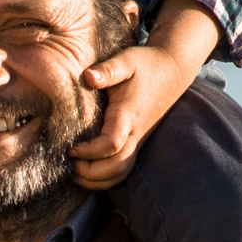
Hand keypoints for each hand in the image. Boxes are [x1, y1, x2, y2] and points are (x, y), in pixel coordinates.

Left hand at [72, 35, 197, 183]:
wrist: (172, 70)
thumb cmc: (145, 64)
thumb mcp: (126, 60)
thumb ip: (108, 70)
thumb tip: (87, 77)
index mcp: (128, 115)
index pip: (111, 145)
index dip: (89, 152)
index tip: (70, 148)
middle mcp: (135, 133)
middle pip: (117, 167)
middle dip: (91, 173)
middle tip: (69, 165)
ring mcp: (138, 140)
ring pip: (121, 172)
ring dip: (98, 180)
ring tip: (75, 174)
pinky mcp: (137, 143)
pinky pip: (124, 169)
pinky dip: (106, 178)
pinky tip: (87, 172)